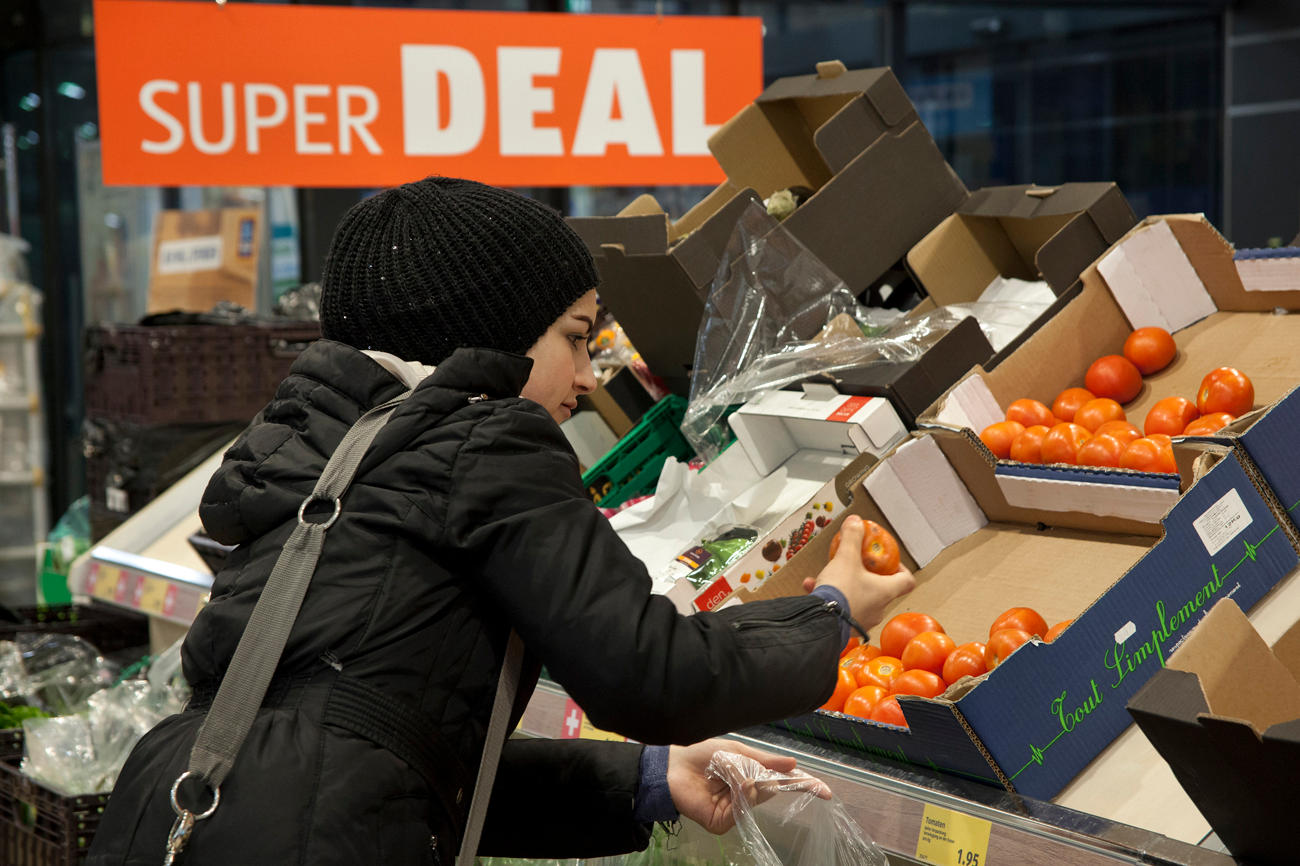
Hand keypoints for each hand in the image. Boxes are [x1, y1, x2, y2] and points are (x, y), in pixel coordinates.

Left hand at [666, 739, 829, 834]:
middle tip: (737, 763)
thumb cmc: (701, 753)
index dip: (804, 786)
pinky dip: (736, 792)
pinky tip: (723, 785)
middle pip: (771, 789)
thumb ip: (765, 761)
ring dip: (744, 779)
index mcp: (751, 777)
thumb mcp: (737, 751)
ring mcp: (735, 811)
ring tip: (723, 770)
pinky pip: (740, 808)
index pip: (783, 784)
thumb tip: (793, 765)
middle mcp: (746, 796)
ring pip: (756, 797)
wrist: (671, 765)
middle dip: (761, 773)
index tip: (826, 792)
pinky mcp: (722, 822)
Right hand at [802, 515, 914, 630]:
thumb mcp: (846, 557)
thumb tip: (856, 521)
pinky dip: (831, 597)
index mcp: (886, 591)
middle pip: (880, 588)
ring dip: (845, 585)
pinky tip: (813, 587)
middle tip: (855, 565)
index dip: (901, 569)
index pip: (907, 581)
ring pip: (858, 598)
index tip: (888, 561)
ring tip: (827, 576)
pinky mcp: (846, 627)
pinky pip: (841, 607)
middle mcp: (878, 609)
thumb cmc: (840, 591)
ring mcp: (863, 620)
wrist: (820, 621)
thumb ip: (852, 537)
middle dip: (866, 575)